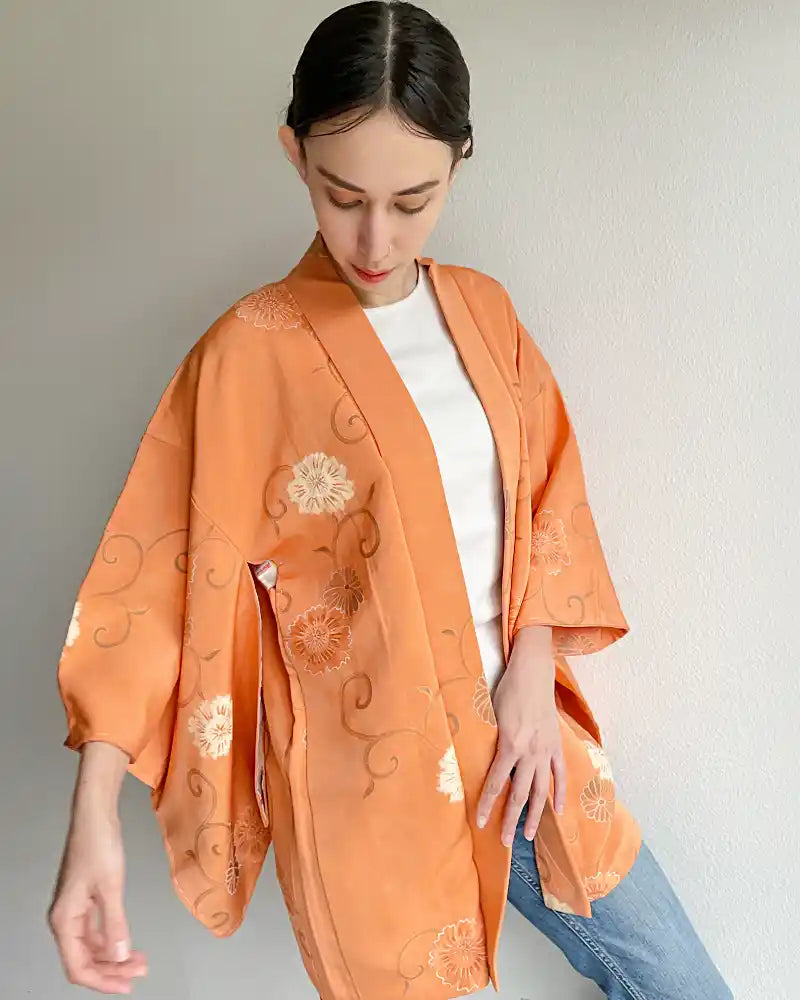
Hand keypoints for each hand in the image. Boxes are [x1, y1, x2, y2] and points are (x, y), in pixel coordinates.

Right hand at [48, 799, 146, 993]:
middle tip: (141, 971)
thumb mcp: (110, 887)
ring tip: (141, 960)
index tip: (128, 986)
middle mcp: (65, 920)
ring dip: (114, 956)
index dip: (102, 981)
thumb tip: (120, 957)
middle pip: (84, 960)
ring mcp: (74, 910)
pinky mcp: (84, 900)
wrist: (96, 815)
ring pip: (91, 946)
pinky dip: (111, 939)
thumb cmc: (100, 847)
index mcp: (64, 921)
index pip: (78, 967)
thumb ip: (114, 924)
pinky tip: (128, 943)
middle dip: (112, 970)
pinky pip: (95, 931)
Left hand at [476, 626, 565, 845]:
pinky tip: (557, 812)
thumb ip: (487, 740)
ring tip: (527, 836)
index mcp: (510, 745)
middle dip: (509, 819)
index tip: (480, 824)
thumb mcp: (489, 714)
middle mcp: (530, 752)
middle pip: (520, 795)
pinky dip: (560, 794)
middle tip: (503, 842)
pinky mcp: (556, 745)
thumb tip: (475, 760)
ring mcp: (546, 750)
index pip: (496, 784)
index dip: (487, 805)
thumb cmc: (506, 689)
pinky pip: (560, 775)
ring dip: (535, 816)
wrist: (532, 672)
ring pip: (541, 791)